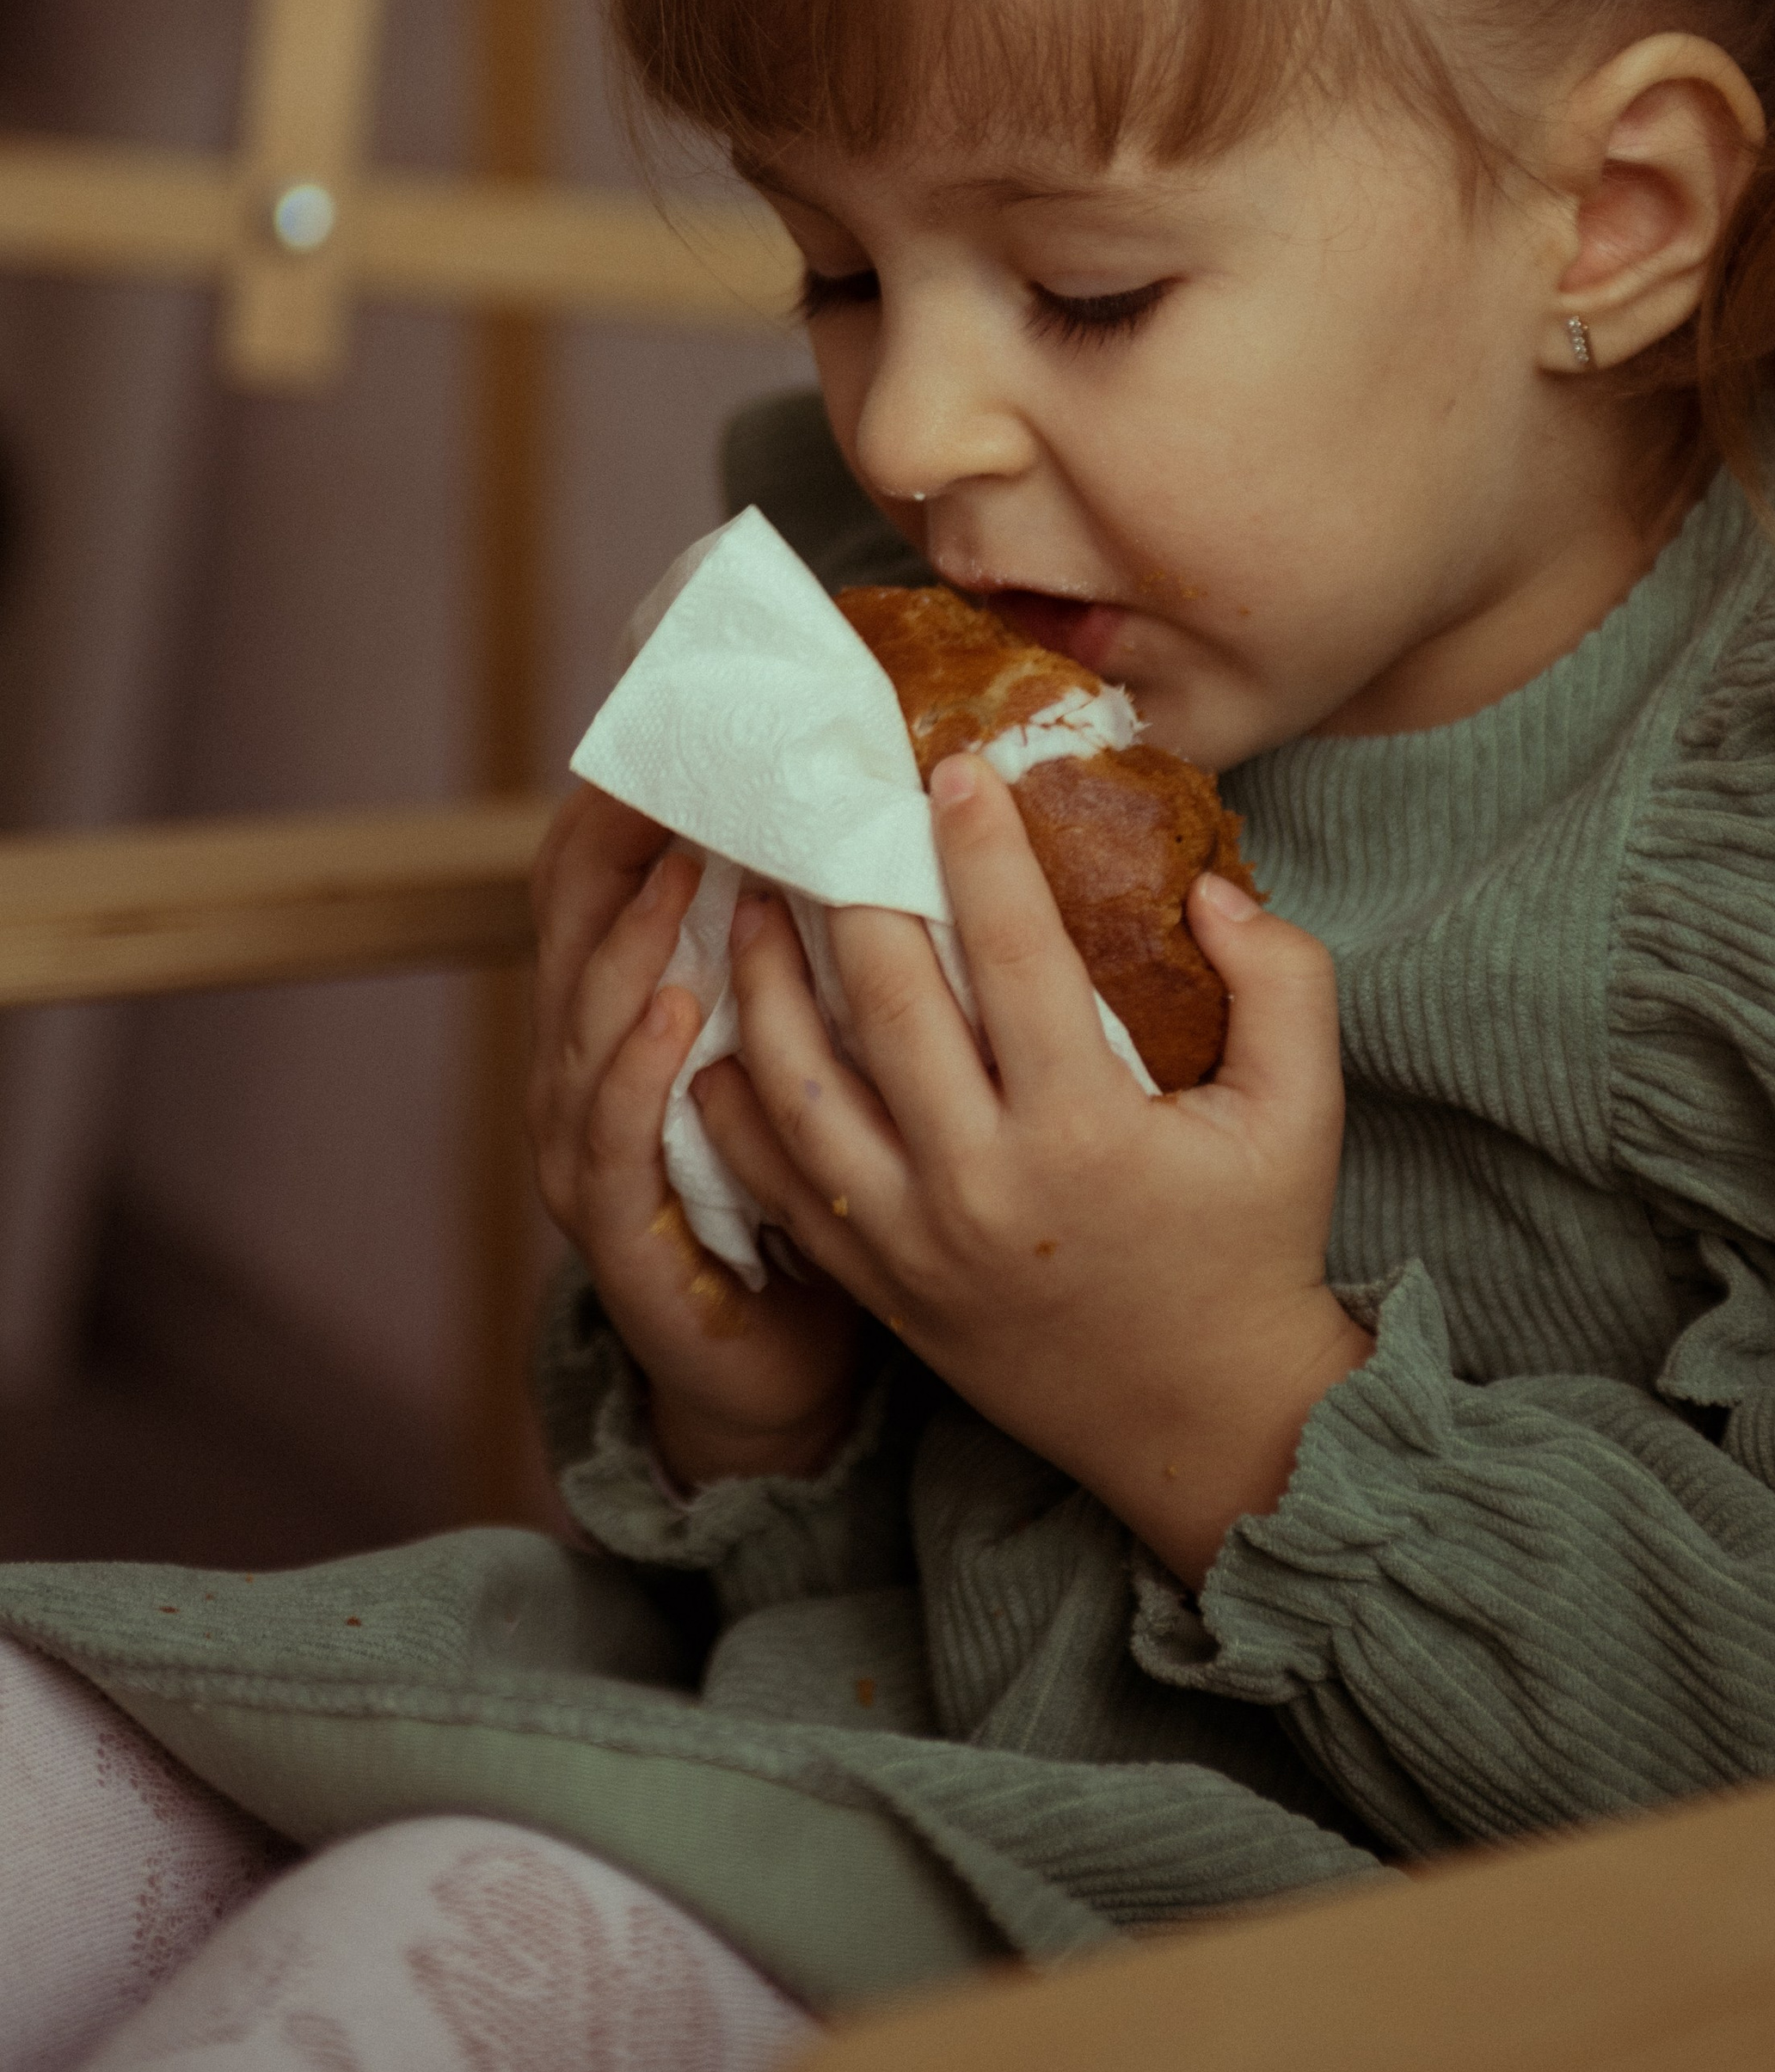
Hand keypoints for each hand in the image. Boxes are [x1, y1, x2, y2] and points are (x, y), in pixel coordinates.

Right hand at [527, 783, 866, 1489]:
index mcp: (637, 1004)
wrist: (782, 1362)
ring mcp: (587, 1148)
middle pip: (575, 921)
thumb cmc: (819, 1180)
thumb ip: (834, 935)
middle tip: (679, 758)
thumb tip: (901, 798)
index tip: (690, 709)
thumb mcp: (822, 1038)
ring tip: (683, 864)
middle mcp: (589, 1064)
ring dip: (633, 938)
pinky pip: (611, 1142)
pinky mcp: (618, 1235)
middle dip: (618, 839)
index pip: (606, 872)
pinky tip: (682, 1010)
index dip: (633, 792)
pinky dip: (638, 1071)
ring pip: (587, 1019)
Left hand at [695, 756, 1368, 1583]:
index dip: (978, 849)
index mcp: (1086, 1132)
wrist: (1206, 1422)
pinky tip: (725, 1032)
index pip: (1014, 953)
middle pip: (884, 1003)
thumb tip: (1207, 889)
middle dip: (850, 888)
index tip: (949, 769)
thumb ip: (1283, 980)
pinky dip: (738, 1103)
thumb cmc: (1253, 1246)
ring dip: (767, 982)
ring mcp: (915, 1242)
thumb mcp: (1306, 1110)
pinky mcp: (879, 1285)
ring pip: (802, 1088)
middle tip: (828, 808)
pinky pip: (778, 1181)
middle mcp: (983, 1185)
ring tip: (752, 900)